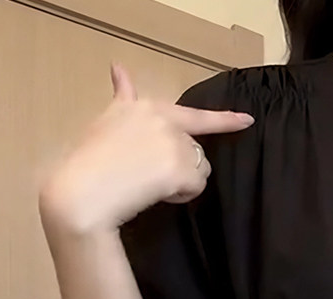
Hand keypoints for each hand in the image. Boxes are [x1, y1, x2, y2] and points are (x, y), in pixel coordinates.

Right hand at [38, 62, 254, 235]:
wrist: (85, 189)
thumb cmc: (91, 161)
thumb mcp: (108, 121)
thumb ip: (123, 97)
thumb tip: (117, 67)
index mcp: (149, 108)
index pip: (194, 114)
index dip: (225, 120)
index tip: (247, 121)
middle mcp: (166, 120)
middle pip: (195, 150)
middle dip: (181, 167)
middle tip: (147, 176)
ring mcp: (174, 143)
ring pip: (199, 170)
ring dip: (182, 182)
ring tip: (149, 184)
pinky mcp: (180, 167)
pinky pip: (196, 187)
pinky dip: (181, 195)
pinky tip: (155, 193)